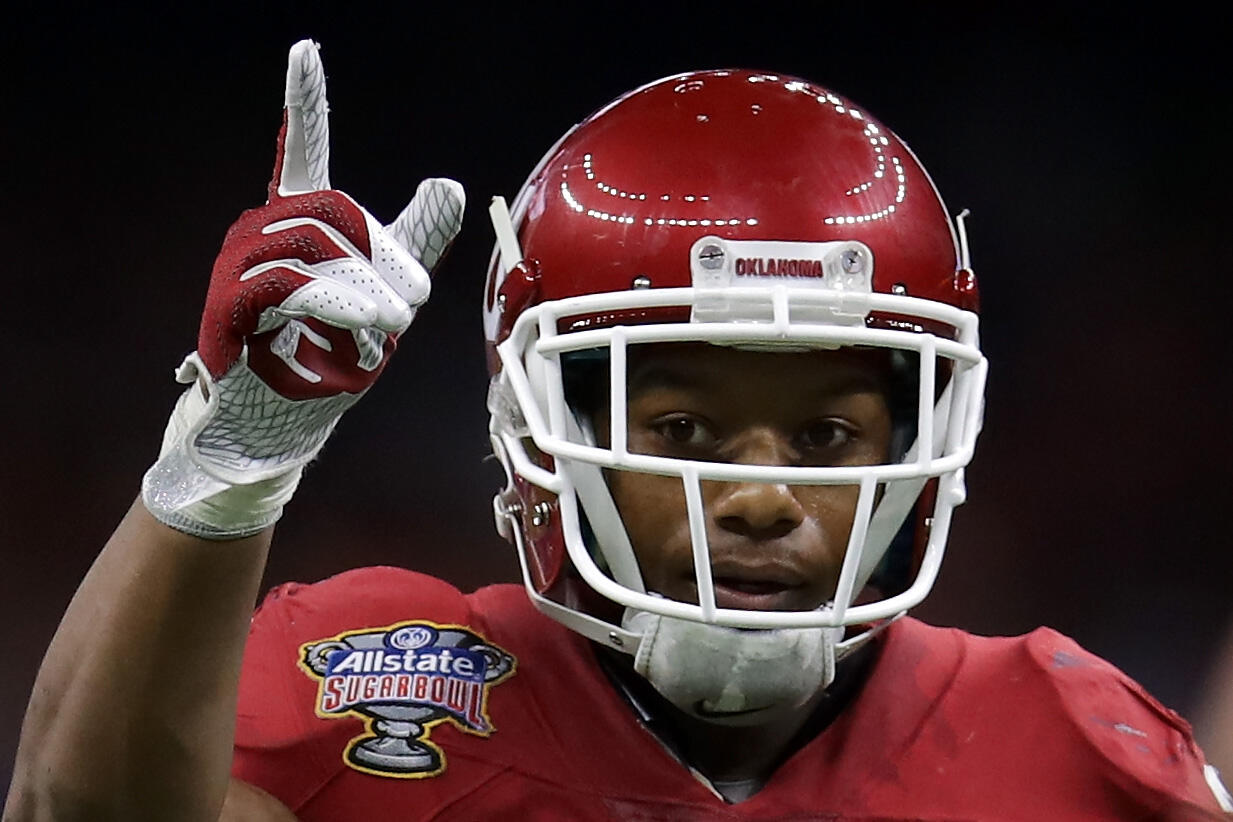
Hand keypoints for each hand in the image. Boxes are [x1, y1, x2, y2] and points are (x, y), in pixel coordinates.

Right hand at [142, 40, 463, 537]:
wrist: (281, 428)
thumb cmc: (327, 357)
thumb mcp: (387, 295)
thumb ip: (412, 241)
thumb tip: (449, 182)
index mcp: (299, 226)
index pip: (304, 153)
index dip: (306, 104)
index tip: (305, 49)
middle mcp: (260, 235)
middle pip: (331, 210)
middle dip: (382, 254)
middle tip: (409, 305)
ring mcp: (237, 270)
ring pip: (315, 247)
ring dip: (367, 288)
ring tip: (391, 325)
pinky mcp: (228, 310)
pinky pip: (294, 286)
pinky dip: (341, 305)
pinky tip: (367, 329)